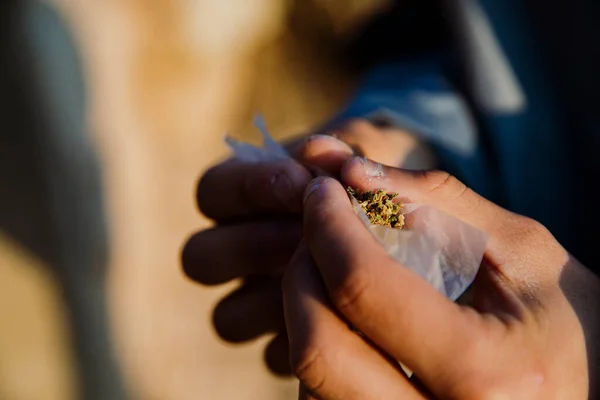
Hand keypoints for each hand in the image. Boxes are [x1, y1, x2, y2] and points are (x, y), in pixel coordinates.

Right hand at [182, 120, 435, 374]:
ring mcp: (257, 302)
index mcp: (241, 197)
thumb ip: (358, 152)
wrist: (410, 218)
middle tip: (310, 235)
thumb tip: (336, 161)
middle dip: (257, 243)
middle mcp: (237, 253)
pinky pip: (273, 354)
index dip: (252, 186)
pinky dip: (308, 333)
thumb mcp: (375, 153)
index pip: (212, 191)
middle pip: (200, 258)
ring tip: (333, 274)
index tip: (306, 182)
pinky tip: (349, 312)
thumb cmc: (376, 179)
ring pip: (227, 316)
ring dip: (277, 295)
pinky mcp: (286, 343)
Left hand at [283, 157, 599, 398]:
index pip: (364, 288)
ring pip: (311, 381)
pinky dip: (323, 347)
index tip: (322, 190)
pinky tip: (349, 316)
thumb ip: (435, 199)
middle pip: (319, 347)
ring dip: (307, 309)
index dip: (327, 225)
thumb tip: (344, 165)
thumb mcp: (521, 249)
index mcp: (486, 374)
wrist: (596, 392)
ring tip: (336, 269)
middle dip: (302, 271)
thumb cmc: (573, 320)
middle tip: (319, 228)